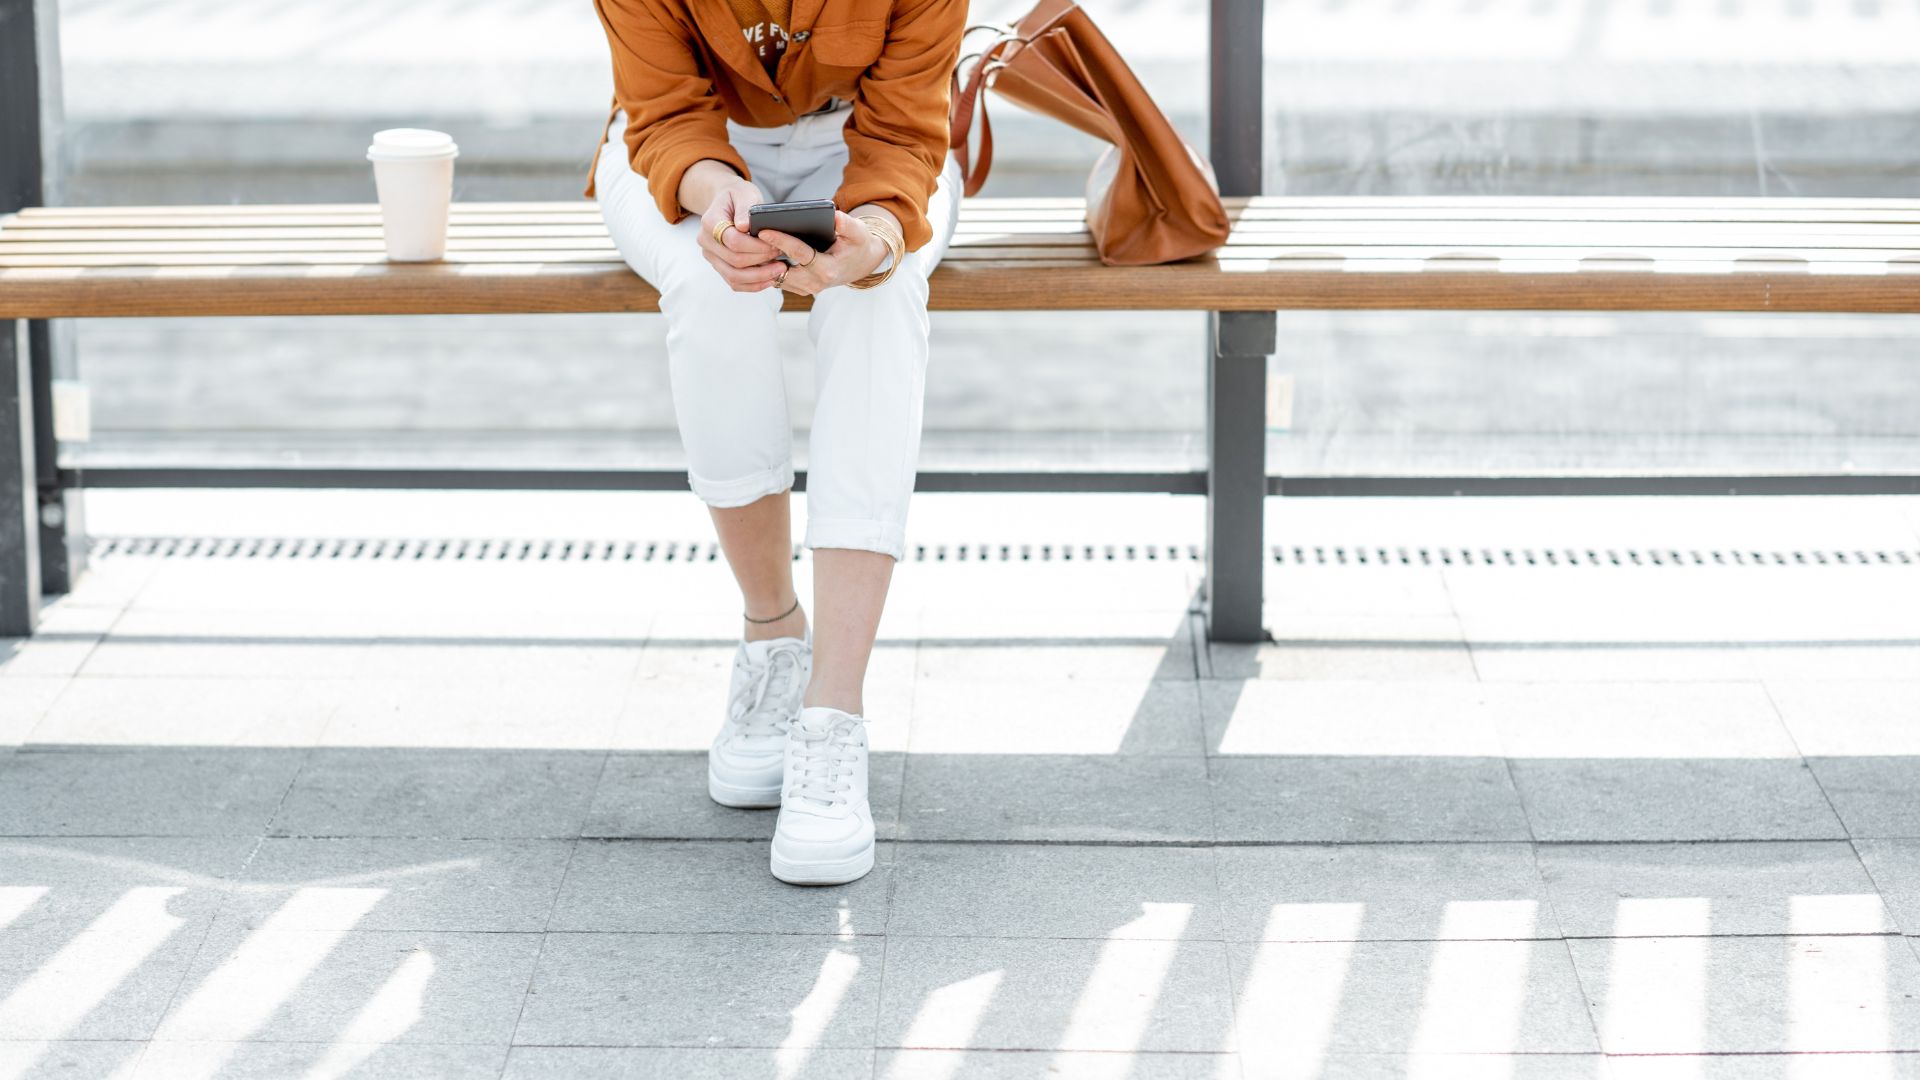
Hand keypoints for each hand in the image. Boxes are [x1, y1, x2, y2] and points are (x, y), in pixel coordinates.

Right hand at [697, 177, 785, 291]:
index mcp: (710, 222)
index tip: (776, 244)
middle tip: (781, 255)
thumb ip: (745, 207)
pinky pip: (735, 283)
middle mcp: (706, 242)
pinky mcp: (719, 266)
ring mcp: (711, 256)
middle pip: (735, 261)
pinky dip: (754, 284)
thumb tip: (743, 226)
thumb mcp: (744, 193)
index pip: (734, 241)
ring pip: (734, 277)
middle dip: (762, 260)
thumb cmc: (738, 196)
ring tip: (780, 270)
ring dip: (759, 277)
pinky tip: (770, 279)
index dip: (757, 246)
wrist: (727, 203)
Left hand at [755, 210, 891, 295]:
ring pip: (776, 277)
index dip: (781, 241)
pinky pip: (777, 279)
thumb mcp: (858, 232)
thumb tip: (834, 217)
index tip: (764, 230)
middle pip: (782, 269)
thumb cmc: (857, 244)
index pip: (799, 254)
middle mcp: (815, 283)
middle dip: (764, 255)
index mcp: (827, 269)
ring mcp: (806, 288)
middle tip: (748, 237)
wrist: (860, 264)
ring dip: (762, 263)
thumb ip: (847, 225)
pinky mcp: (798, 288)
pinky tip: (756, 251)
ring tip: (748, 242)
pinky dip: (767, 267)